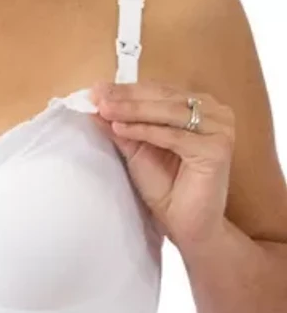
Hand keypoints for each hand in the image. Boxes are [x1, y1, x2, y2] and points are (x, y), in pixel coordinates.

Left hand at [88, 80, 235, 248]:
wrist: (184, 223)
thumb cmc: (164, 185)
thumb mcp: (135, 148)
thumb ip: (119, 124)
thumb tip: (94, 101)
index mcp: (196, 105)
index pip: (156, 90)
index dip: (124, 90)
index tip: (95, 90)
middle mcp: (212, 111)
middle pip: (161, 96)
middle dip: (125, 97)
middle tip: (97, 98)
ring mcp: (219, 128)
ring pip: (167, 112)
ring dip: (132, 110)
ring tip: (105, 111)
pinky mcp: (217, 149)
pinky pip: (174, 135)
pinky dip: (146, 131)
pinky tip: (121, 130)